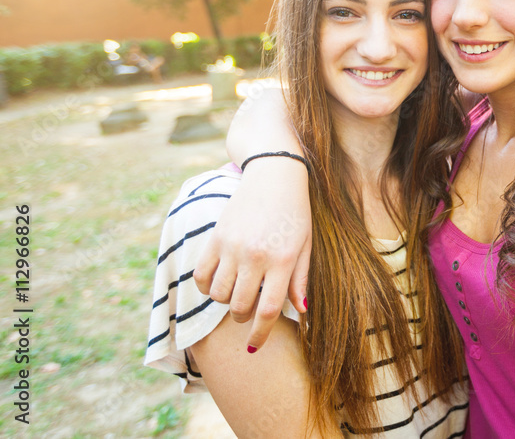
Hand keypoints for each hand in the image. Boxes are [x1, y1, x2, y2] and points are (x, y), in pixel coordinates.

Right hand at [193, 157, 311, 350]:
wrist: (274, 175)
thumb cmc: (295, 213)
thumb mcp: (305, 245)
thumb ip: (300, 279)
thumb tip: (301, 312)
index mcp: (282, 261)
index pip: (268, 312)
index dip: (259, 336)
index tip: (253, 349)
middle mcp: (256, 256)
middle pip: (240, 308)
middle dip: (243, 318)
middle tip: (249, 310)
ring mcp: (233, 247)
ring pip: (218, 296)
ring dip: (226, 302)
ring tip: (237, 291)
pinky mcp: (215, 238)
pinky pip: (200, 276)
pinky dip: (206, 287)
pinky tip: (218, 282)